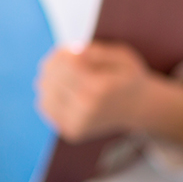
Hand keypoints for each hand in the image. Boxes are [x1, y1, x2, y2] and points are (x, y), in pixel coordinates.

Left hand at [35, 42, 149, 141]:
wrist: (137, 108)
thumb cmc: (127, 78)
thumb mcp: (123, 57)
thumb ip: (98, 52)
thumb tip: (74, 52)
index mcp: (101, 88)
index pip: (67, 64)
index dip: (64, 52)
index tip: (71, 50)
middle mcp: (87, 108)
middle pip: (52, 76)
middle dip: (55, 63)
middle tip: (65, 59)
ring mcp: (78, 123)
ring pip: (45, 91)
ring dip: (49, 78)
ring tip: (63, 73)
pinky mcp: (71, 131)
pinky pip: (45, 106)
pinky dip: (50, 94)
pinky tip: (62, 89)